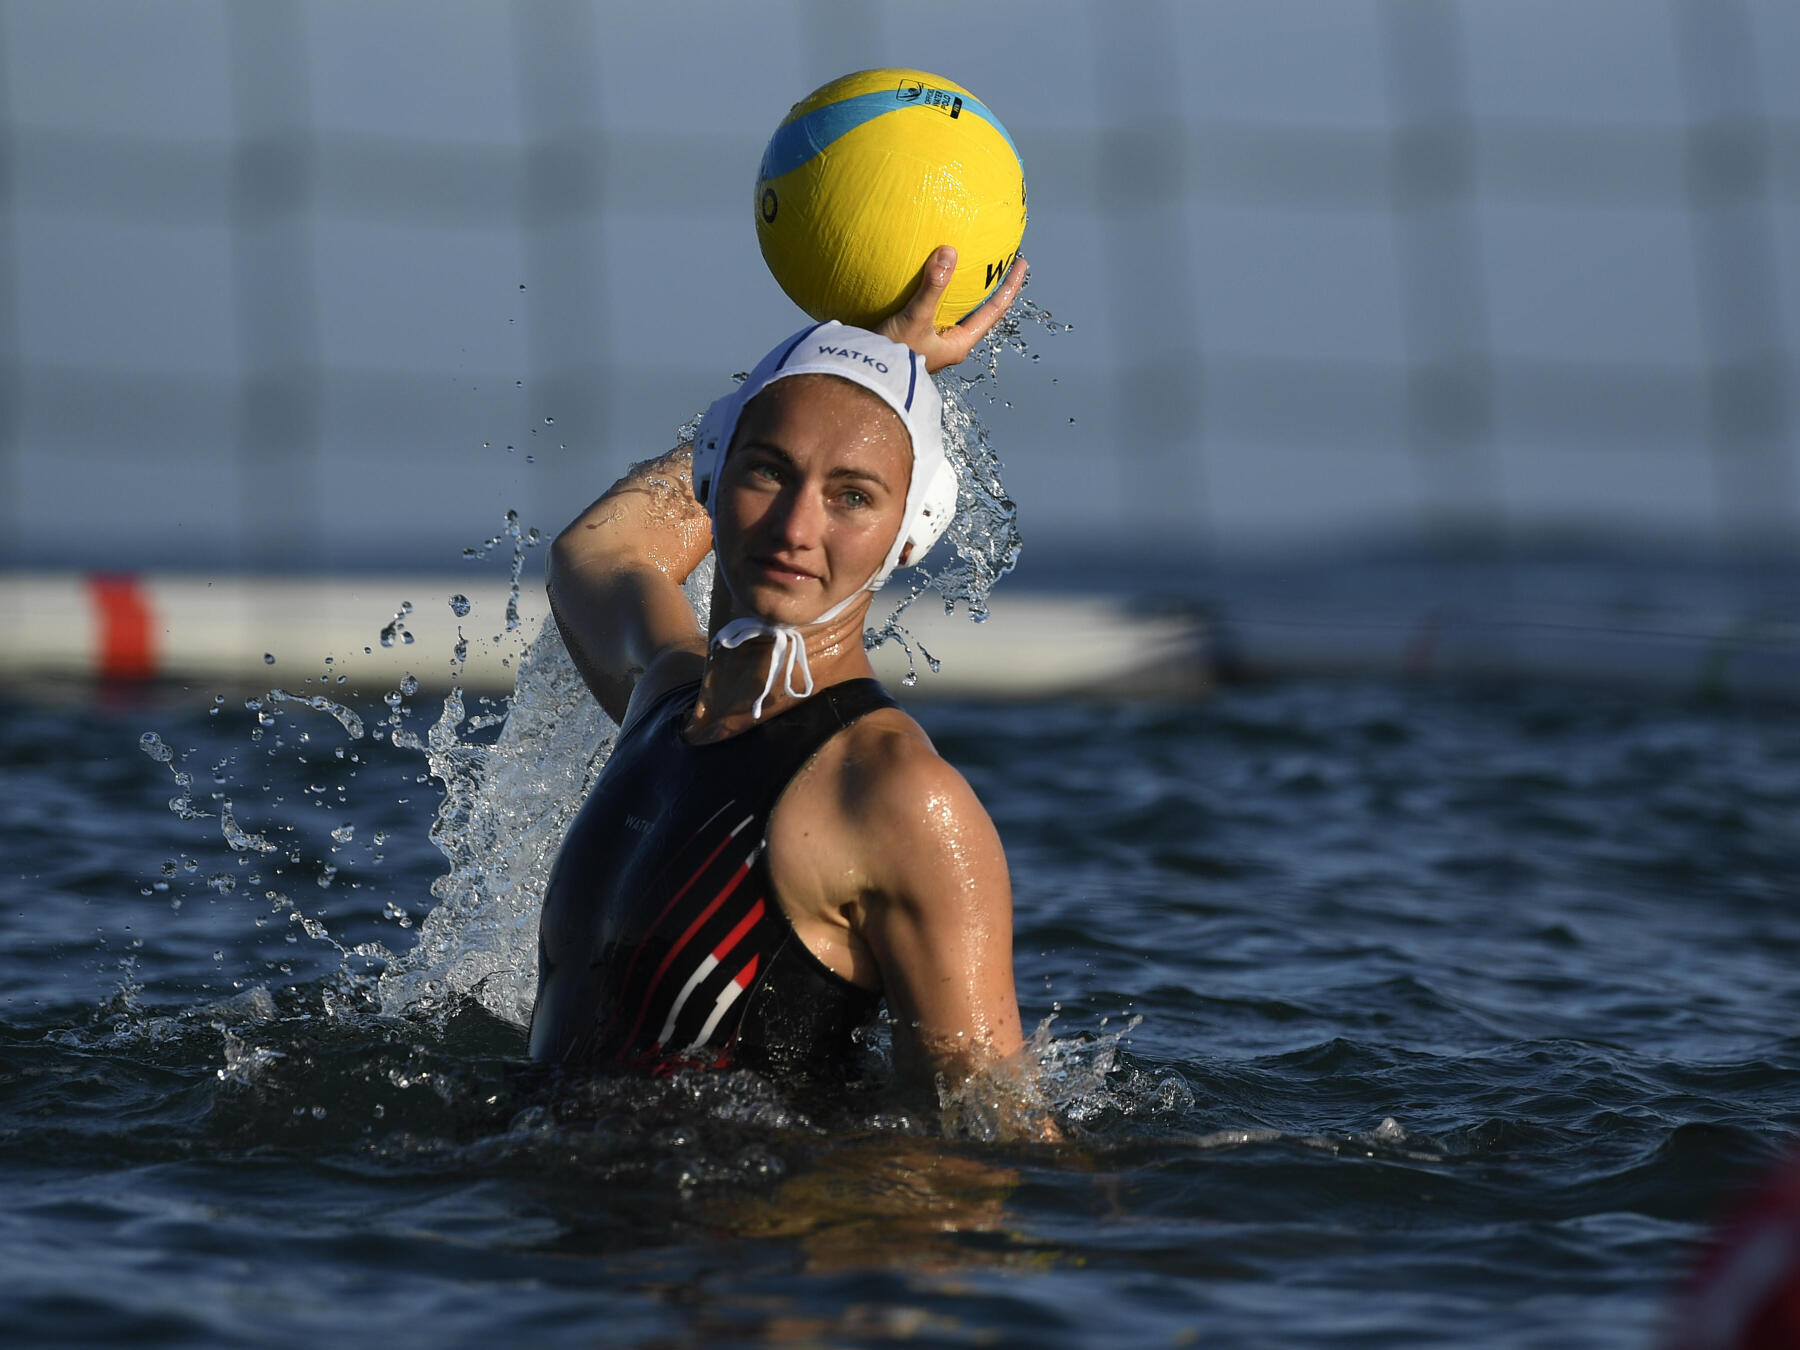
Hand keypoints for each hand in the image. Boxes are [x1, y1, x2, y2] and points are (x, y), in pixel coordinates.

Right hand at [878, 245, 1027, 372]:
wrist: (865, 376)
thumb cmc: (892, 354)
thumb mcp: (915, 318)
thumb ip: (932, 286)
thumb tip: (949, 252)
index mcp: (959, 343)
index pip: (994, 311)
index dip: (1009, 286)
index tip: (1021, 263)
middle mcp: (950, 343)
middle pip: (980, 311)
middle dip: (990, 288)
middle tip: (998, 262)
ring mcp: (934, 341)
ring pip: (957, 311)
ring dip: (964, 290)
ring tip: (966, 266)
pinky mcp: (916, 336)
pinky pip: (935, 309)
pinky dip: (938, 291)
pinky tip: (928, 278)